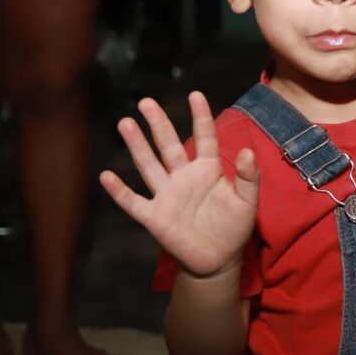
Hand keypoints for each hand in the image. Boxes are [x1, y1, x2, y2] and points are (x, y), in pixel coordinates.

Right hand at [99, 91, 259, 278]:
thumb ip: (249, 177)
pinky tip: (106, 175)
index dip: (200, 117)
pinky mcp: (155, 216)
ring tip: (125, 123)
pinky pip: (133, 201)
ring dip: (137, 145)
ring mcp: (167, 195)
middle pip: (168, 145)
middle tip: (146, 102)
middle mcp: (184, 177)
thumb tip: (248, 150)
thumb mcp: (248, 202)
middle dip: (158, 124)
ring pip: (148, 165)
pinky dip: (119, 190)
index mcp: (208, 170)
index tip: (195, 94)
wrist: (218, 260)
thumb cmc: (234, 228)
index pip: (204, 138)